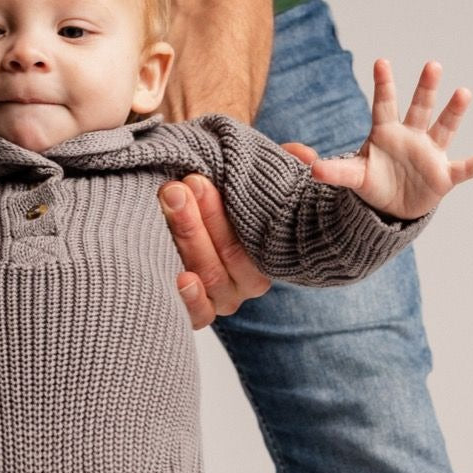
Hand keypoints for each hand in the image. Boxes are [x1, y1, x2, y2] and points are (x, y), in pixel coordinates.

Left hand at [158, 144, 315, 330]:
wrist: (189, 220)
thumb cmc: (224, 203)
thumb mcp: (251, 182)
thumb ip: (279, 168)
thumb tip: (304, 156)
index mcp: (268, 253)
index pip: (253, 238)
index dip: (222, 212)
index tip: (199, 181)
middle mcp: (247, 282)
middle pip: (228, 256)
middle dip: (200, 219)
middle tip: (179, 187)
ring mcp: (222, 299)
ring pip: (209, 277)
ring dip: (188, 239)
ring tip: (168, 204)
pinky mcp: (199, 313)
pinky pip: (199, 316)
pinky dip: (190, 299)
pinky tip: (179, 278)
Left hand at [311, 59, 472, 217]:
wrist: (392, 206)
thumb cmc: (374, 182)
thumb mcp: (352, 177)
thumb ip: (333, 171)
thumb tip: (310, 168)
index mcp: (386, 132)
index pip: (383, 104)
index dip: (383, 85)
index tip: (380, 62)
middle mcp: (411, 136)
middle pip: (418, 108)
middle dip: (425, 89)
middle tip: (432, 65)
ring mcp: (429, 154)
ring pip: (443, 129)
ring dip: (453, 112)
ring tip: (463, 93)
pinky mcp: (443, 176)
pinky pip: (464, 168)